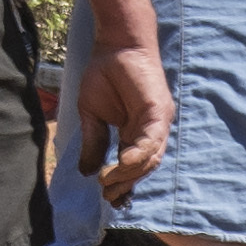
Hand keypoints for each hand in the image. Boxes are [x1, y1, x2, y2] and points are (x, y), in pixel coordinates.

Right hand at [77, 42, 175, 200]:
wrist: (114, 46)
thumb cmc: (104, 76)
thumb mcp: (92, 115)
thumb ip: (93, 142)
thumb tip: (85, 173)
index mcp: (135, 134)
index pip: (133, 166)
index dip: (122, 184)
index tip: (108, 199)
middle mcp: (150, 132)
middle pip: (143, 167)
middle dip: (125, 184)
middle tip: (107, 195)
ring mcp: (157, 123)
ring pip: (150, 158)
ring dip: (129, 173)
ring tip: (109, 183)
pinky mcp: (159, 112)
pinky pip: (151, 139)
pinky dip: (139, 154)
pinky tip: (123, 163)